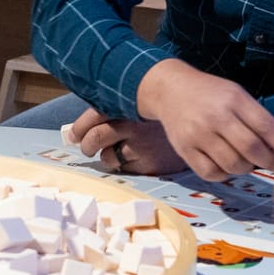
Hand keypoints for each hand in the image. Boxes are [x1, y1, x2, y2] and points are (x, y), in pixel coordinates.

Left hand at [72, 110, 186, 175]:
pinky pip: (125, 169)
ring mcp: (141, 145)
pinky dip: (125, 166)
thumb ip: (113, 112)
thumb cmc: (163, 119)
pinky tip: (135, 159)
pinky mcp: (150, 164)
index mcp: (129, 105)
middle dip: (86, 145)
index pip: (94, 116)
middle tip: (87, 148)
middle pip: (95, 137)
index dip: (79, 128)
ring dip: (107, 157)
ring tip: (117, 153)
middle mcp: (133, 124)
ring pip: (108, 157)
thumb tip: (75, 131)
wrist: (200, 131)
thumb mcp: (141, 107)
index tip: (73, 135)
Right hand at [135, 59, 273, 181]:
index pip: (266, 126)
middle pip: (251, 148)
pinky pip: (211, 173)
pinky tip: (227, 165)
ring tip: (247, 161)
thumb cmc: (211, 94)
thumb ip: (256, 119)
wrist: (171, 90)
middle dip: (270, 161)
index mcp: (234, 99)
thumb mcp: (236, 95)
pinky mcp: (185, 149)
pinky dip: (225, 175)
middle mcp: (216, 116)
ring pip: (233, 164)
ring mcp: (198, 134)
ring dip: (247, 168)